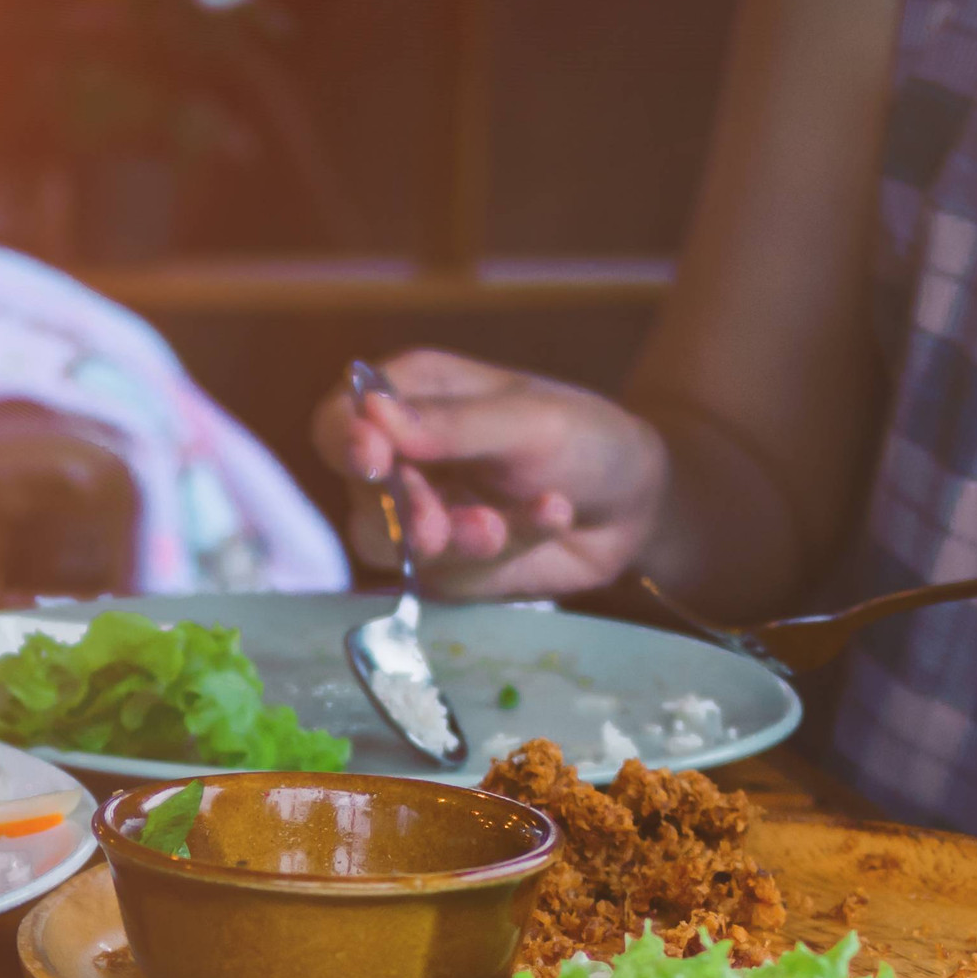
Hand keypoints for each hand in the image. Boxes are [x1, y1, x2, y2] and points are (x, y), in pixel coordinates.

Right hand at [309, 349, 668, 600]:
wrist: (637, 503)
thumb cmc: (582, 436)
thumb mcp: (528, 420)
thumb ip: (453, 425)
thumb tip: (373, 414)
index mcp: (408, 401)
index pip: (339, 424)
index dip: (346, 443)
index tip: (373, 461)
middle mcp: (404, 462)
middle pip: (361, 498)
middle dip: (403, 514)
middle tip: (439, 529)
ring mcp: (424, 521)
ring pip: (396, 550)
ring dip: (450, 543)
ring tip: (500, 529)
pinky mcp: (451, 572)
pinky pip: (456, 576)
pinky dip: (508, 547)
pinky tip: (555, 514)